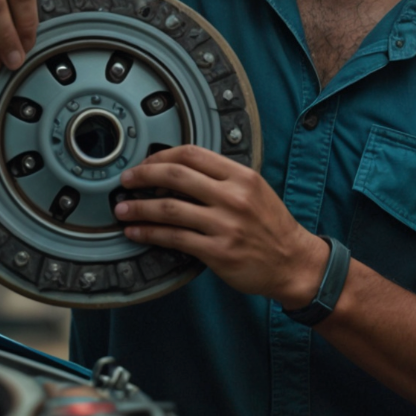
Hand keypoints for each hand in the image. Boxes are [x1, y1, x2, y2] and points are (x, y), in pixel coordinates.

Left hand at [115, 145, 327, 308]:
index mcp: (241, 176)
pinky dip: (149, 233)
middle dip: (143, 176)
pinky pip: (174, 238)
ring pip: (170, 208)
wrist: (293, 262)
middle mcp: (233, 197)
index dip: (161, 156)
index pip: (192, 154)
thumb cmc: (271, 226)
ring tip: (122, 209)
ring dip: (139, 207)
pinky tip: (136, 232)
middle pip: (176, 175)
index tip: (146, 163)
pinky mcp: (217, 252)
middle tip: (126, 181)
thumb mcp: (254, 190)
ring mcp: (225, 225)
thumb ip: (222, 178)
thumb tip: (180, 171)